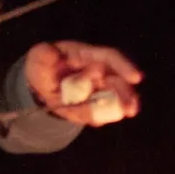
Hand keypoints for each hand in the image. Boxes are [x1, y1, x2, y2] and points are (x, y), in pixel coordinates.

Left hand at [25, 41, 143, 124]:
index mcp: (87, 56)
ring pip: (115, 97)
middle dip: (126, 93)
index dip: (123, 67)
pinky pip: (101, 112)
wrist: (42, 86)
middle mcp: (98, 71)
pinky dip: (101, 117)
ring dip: (123, 106)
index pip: (109, 58)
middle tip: (131, 108)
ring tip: (127, 113)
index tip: (136, 78)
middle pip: (117, 80)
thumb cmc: (43, 66)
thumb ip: (43, 55)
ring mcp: (98, 89)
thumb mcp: (38, 58)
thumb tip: (50, 53)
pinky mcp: (95, 105)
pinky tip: (97, 120)